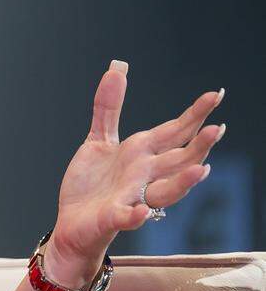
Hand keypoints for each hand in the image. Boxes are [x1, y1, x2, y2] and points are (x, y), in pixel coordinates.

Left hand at [47, 60, 224, 286]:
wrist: (72, 223)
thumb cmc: (92, 184)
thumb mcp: (98, 139)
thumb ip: (108, 107)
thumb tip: (117, 67)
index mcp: (141, 154)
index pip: (174, 132)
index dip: (195, 115)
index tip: (217, 94)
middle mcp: (144, 176)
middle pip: (178, 160)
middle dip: (199, 146)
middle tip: (218, 129)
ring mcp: (131, 197)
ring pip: (166, 191)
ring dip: (183, 182)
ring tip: (201, 168)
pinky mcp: (112, 217)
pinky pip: (127, 217)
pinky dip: (135, 214)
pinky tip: (141, 210)